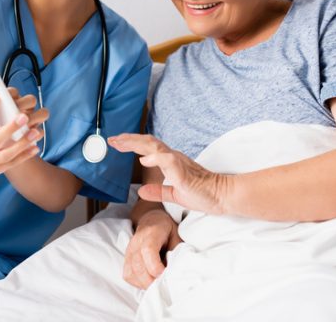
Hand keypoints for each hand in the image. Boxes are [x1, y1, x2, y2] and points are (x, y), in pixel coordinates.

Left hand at [108, 134, 232, 214]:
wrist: (223, 197)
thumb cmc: (203, 194)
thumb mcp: (174, 195)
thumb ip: (158, 191)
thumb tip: (141, 190)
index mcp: (171, 162)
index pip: (148, 149)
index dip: (131, 143)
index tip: (116, 143)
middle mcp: (173, 158)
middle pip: (148, 143)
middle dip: (128, 140)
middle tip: (112, 139)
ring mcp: (179, 163)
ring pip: (155, 147)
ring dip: (136, 144)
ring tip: (120, 143)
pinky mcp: (184, 172)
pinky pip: (168, 161)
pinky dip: (154, 158)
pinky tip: (144, 159)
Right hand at [123, 209, 181, 288]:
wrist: (151, 220)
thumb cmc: (166, 229)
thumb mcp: (177, 236)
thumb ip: (177, 252)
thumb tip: (176, 272)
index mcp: (151, 233)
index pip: (148, 251)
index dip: (156, 267)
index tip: (165, 275)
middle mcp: (136, 242)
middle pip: (138, 266)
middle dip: (151, 281)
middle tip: (163, 286)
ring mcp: (129, 251)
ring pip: (131, 273)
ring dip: (144, 284)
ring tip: (156, 285)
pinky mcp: (126, 258)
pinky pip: (127, 275)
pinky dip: (137, 283)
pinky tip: (148, 281)